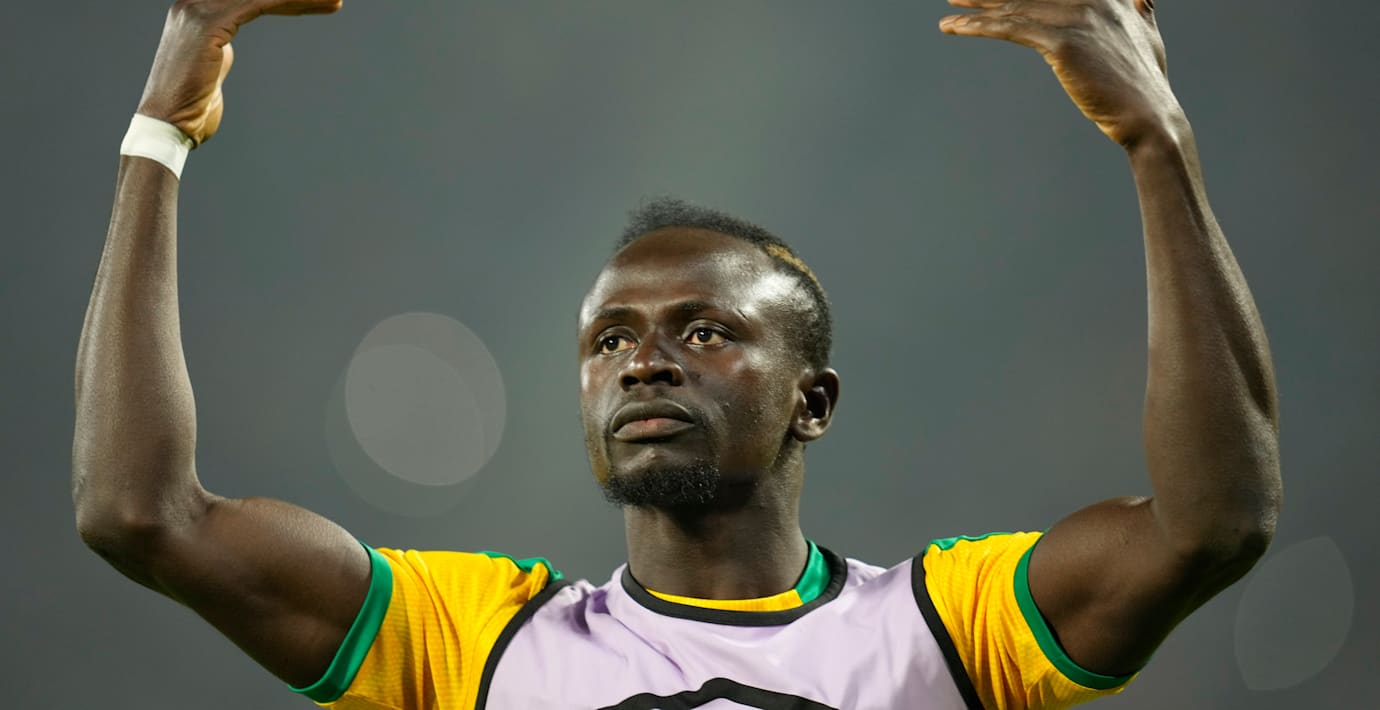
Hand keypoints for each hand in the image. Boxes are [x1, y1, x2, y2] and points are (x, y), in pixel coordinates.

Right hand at [136, 0, 341, 145]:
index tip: (314, 1)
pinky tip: (317, 4)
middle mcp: (192, 2)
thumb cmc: (191, 108)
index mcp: (194, 9)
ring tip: (336, 1)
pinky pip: (257, 3)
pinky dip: (289, 1)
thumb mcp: (210, 65)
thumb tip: (226, 47)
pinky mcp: (209, 23)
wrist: (168, 127)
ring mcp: (197, 9)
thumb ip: (219, 47)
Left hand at [940, 0, 1181, 146]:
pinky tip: (953, 26)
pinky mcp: (1063, 42)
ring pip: (1015, 5)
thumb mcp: (1147, 35)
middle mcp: (1092, 0)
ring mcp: (1078, 17)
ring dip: (976, 7)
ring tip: (949, 9)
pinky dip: (978, 25)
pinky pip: (1010, 27)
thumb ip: (1141, 10)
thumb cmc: (1144, 84)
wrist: (1149, 116)